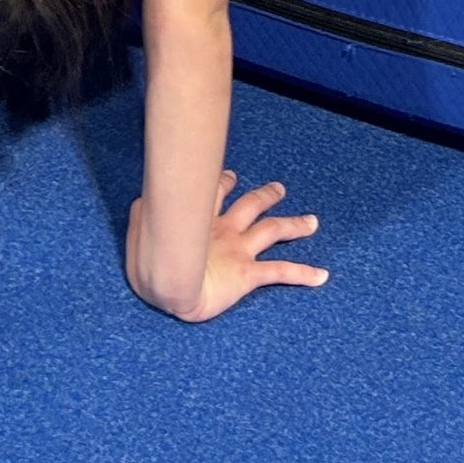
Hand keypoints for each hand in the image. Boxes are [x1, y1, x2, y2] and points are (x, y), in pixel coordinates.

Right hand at [126, 172, 327, 321]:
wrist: (169, 286)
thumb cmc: (152, 262)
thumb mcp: (141, 229)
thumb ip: (145, 215)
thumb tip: (144, 203)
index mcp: (200, 219)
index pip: (215, 192)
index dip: (223, 182)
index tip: (231, 176)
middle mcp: (224, 230)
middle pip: (251, 205)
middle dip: (266, 195)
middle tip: (279, 189)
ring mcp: (239, 250)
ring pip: (273, 230)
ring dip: (294, 225)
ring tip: (312, 222)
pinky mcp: (248, 274)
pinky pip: (281, 272)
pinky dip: (304, 274)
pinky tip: (323, 276)